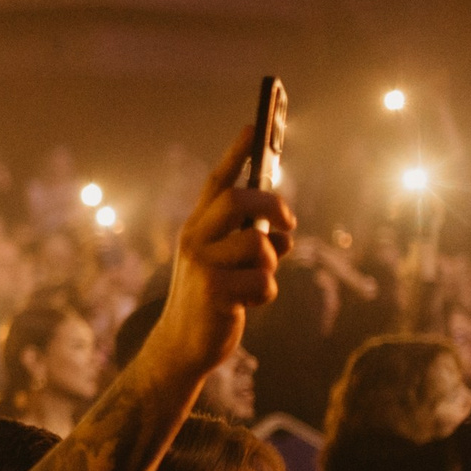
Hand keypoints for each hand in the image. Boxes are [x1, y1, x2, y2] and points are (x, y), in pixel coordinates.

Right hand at [141, 127, 291, 383]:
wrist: (182, 344)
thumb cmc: (211, 298)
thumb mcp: (225, 262)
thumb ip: (249, 239)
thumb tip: (282, 230)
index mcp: (196, 227)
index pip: (215, 182)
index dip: (235, 153)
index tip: (253, 126)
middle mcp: (193, 239)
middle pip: (239, 199)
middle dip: (273, 205)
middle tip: (289, 223)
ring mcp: (201, 264)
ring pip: (259, 245)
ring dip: (270, 265)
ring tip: (255, 281)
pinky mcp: (213, 292)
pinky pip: (264, 283)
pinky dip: (265, 295)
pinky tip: (247, 304)